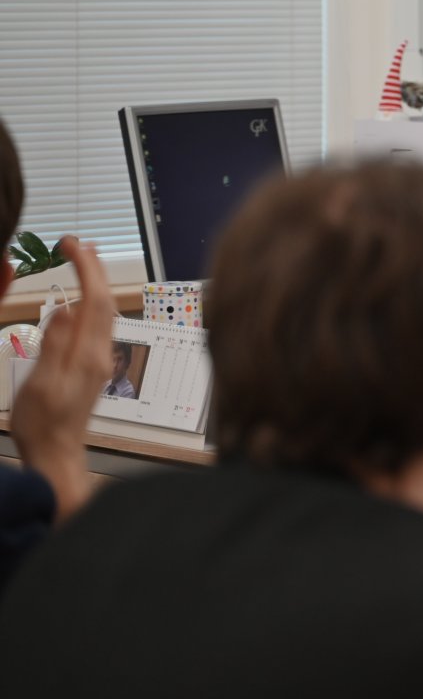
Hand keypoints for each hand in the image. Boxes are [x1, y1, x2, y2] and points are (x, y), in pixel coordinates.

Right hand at [12, 238, 117, 520]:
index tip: (71, 245)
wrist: (57, 455)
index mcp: (89, 354)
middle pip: (105, 300)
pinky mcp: (92, 365)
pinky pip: (97, 323)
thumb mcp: (41, 384)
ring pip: (104, 310)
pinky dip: (91, 300)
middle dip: (94, 267)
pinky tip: (81, 297)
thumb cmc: (44, 425)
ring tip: (81, 258)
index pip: (95, 299)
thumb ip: (54, 346)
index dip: (86, 268)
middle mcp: (101, 353)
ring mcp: (99, 359)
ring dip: (95, 281)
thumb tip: (66, 309)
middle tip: (75, 243)